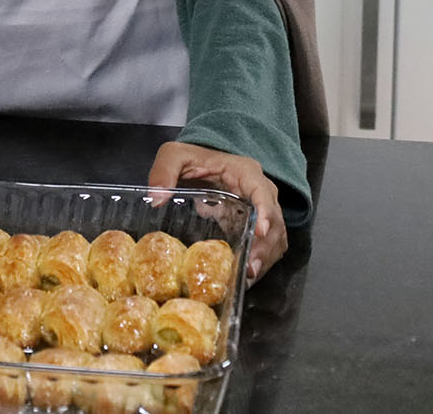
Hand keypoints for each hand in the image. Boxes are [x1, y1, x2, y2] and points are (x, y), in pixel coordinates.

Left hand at [148, 141, 286, 280]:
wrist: (199, 163)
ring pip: (275, 236)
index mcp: (245, 171)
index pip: (262, 191)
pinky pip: (267, 245)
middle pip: (274, 219)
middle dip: (266, 246)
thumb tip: (156, 198)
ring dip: (265, 258)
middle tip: (250, 268)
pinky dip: (260, 261)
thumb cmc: (191, 158)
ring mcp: (260, 209)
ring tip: (248, 277)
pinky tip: (245, 276)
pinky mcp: (254, 225)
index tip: (261, 232)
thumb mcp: (174, 155)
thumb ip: (164, 170)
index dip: (266, 212)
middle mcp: (259, 191)